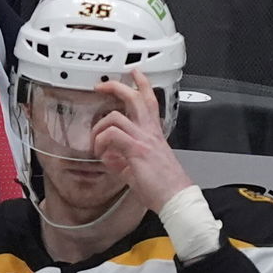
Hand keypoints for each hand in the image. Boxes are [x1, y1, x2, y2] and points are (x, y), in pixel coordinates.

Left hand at [92, 70, 193, 213]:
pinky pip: (112, 135)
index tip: (134, 74)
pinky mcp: (137, 150)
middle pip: (135, 98)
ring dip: (99, 127)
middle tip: (102, 85)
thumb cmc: (163, 187)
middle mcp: (150, 132)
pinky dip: (101, 142)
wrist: (176, 199)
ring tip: (95, 140)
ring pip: (116, 116)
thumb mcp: (139, 169)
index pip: (150, 101)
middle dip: (116, 87)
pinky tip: (100, 153)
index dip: (142, 84)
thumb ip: (122, 160)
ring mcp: (144, 139)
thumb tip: (108, 157)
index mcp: (154, 134)